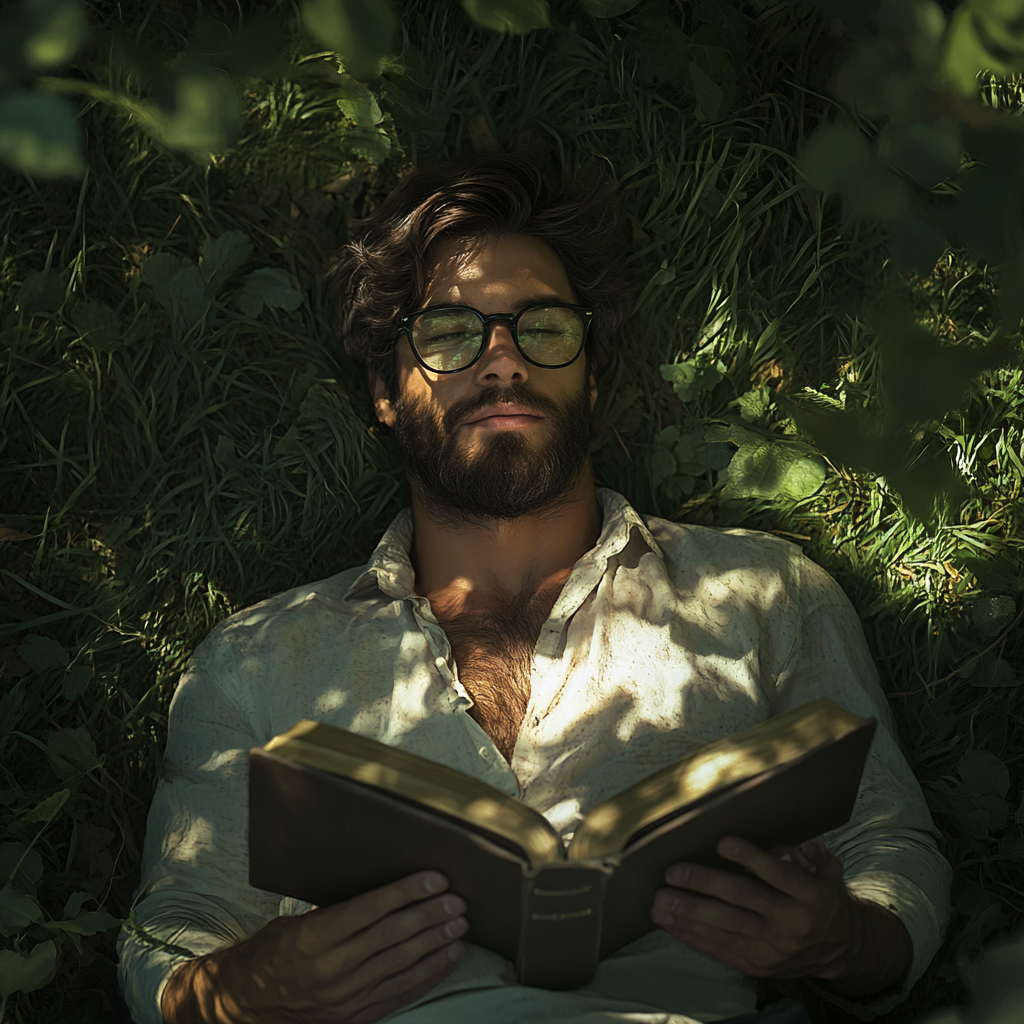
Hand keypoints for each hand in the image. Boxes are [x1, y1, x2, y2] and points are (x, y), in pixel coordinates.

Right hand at [161, 871, 467, 1023]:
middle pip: (393, 936)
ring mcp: (345, 997)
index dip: (407, 892)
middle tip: (458, 900)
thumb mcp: (295, 924)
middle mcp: (331, 968)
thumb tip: (383, 892)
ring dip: (436, 942)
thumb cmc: (270, 953)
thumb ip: (336, 912)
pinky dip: (429, 973)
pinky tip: (448, 956)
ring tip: (460, 924)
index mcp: (314, 938)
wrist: (242, 1004)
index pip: (371, 909)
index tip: (436, 878)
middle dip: (430, 915)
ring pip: (401, 964)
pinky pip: (400, 992)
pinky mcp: (354, 1016)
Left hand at [651, 837, 900, 988]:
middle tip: (673, 873)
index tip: (723, 843)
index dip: (751, 858)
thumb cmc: (821, 899)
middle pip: (743, 900)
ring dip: (688, 913)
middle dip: (705, 885)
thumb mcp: (826, 873)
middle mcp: (791, 923)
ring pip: (725, 927)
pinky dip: (691, 935)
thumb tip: (780, 841)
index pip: (778, 874)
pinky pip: (719, 949)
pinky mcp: (757, 965)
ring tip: (660, 901)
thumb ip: (806, 855)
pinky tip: (669, 922)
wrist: (841, 949)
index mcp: (811, 896)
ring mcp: (773, 948)